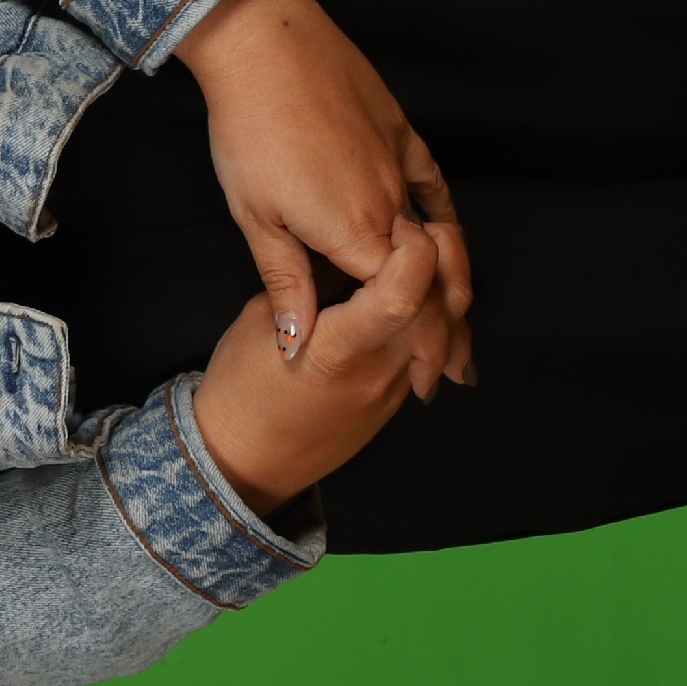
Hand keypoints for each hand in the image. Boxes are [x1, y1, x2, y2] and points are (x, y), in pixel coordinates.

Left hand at [176, 0, 475, 394]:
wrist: (265, 44)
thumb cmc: (248, 132)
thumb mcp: (257, 218)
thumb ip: (288, 286)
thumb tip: (300, 345)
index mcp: (356, 234)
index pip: (404, 307)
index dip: (421, 349)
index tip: (428, 383)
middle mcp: (390, 203)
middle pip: (432, 279)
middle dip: (446, 331)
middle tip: (454, 371)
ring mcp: (399, 164)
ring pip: (441, 234)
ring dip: (455, 279)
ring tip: (462, 313)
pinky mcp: (400, 132)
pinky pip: (433, 182)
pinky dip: (444, 213)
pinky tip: (448, 233)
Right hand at [189, 217, 443, 510]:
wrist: (245, 461)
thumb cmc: (240, 388)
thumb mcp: (260, 322)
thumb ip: (309, 285)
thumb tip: (346, 250)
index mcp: (339, 348)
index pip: (405, 295)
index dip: (415, 249)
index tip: (395, 224)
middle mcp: (380, 371)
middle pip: (442, 308)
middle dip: (443, 258)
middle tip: (415, 227)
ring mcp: (395, 390)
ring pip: (446, 330)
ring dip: (439, 285)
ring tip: (412, 254)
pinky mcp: (398, 400)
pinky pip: (429, 351)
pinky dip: (428, 316)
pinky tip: (405, 294)